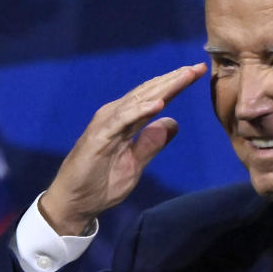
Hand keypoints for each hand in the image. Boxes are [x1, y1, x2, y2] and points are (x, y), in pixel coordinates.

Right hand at [40, 63, 207, 234]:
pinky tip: (158, 104)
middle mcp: (115, 116)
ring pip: (137, 101)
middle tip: (198, 67)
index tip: (198, 72)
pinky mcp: (98, 137)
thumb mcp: (135, 165)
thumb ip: (151, 144)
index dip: (176, 85)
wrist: (74, 204)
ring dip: (162, 88)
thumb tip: (174, 123)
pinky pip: (122, 121)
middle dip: (174, 79)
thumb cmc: (99, 185)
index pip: (154, 99)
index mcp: (125, 122)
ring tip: (184, 77)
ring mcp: (106, 125)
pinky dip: (139, 111)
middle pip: (148, 93)